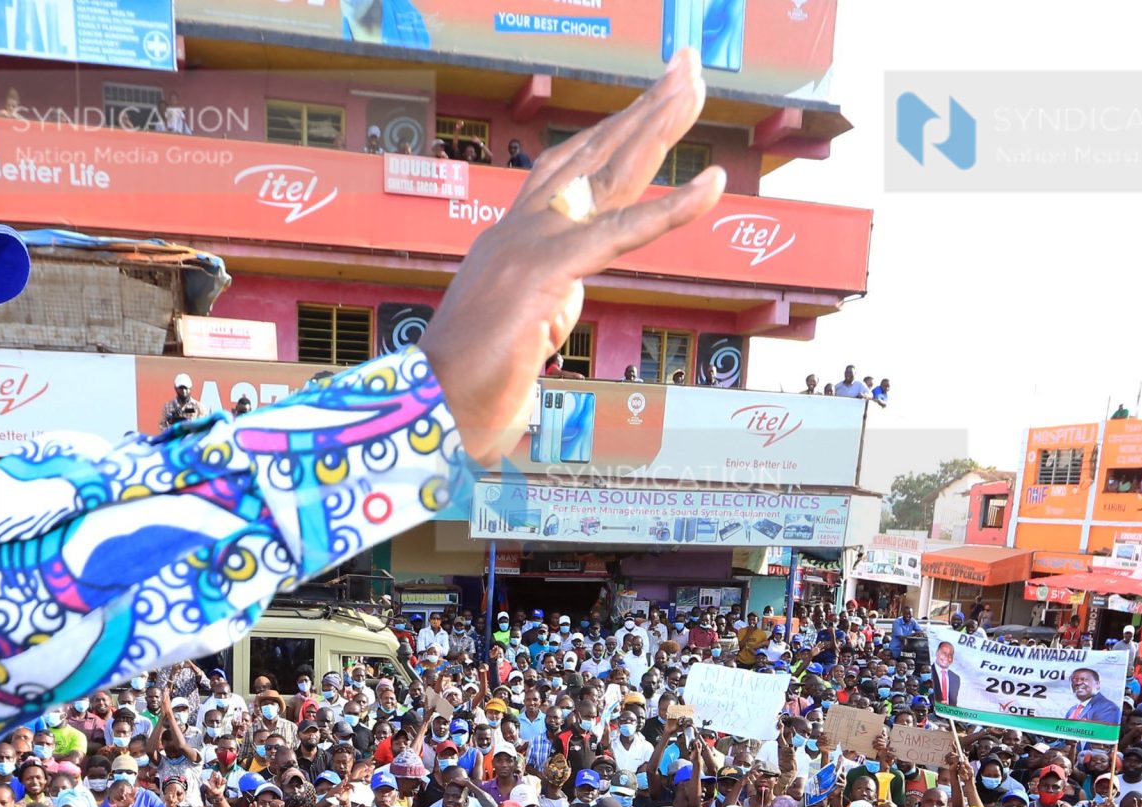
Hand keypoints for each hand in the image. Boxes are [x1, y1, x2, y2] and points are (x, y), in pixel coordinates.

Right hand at [418, 59, 722, 462]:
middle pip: (593, 154)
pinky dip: (671, 209)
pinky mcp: (546, 270)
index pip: (570, 172)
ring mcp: (531, 244)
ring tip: (695, 87)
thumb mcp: (520, 333)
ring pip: (608, 174)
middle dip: (643, 108)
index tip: (648, 105)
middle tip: (687, 68)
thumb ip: (547, 306)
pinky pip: (622, 233)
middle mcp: (521, 228)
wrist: (430, 403)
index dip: (611, 135)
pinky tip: (711, 185)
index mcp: (514, 240)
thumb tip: (565, 302)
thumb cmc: (470, 382)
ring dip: (657, 126)